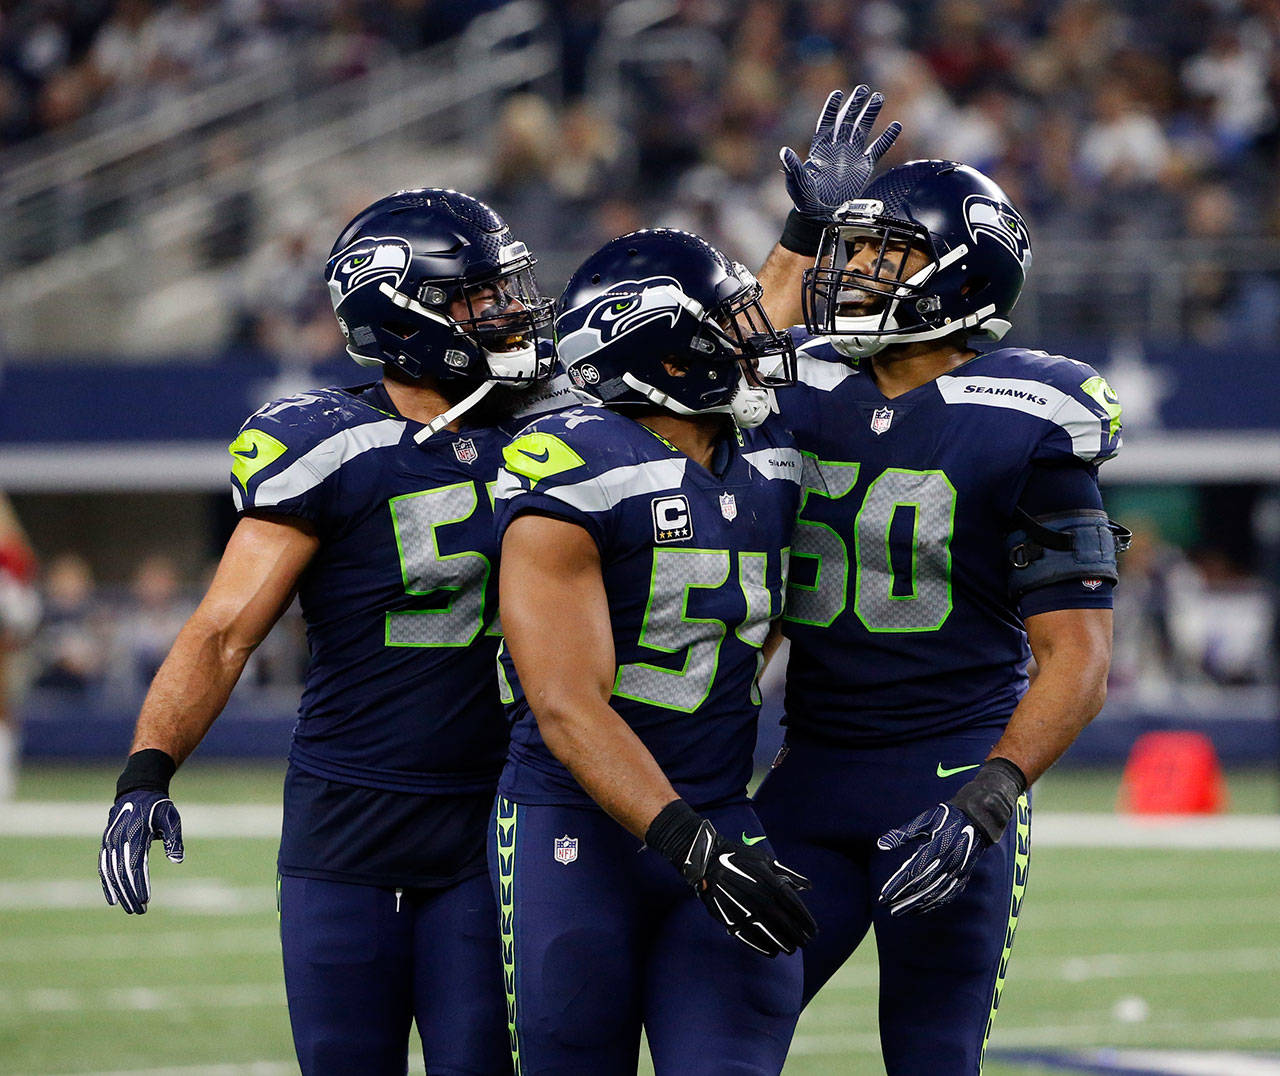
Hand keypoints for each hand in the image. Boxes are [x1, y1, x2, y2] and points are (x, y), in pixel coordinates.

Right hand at [99, 791, 183, 913]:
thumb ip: (174, 839)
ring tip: (129, 909)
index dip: (139, 883)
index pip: (135, 864)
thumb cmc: (158, 807)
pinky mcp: (106, 844)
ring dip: (119, 893)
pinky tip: (112, 899)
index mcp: (135, 834)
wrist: (137, 791)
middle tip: (139, 911)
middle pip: (121, 873)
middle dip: (130, 894)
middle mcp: (118, 840)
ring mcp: (109, 842)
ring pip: (110, 873)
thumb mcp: (171, 818)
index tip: (145, 900)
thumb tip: (178, 860)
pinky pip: (104, 867)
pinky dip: (107, 884)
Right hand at [647, 800, 815, 956]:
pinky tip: (771, 951)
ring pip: (770, 934)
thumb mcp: (766, 860)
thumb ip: (788, 874)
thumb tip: (808, 886)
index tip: (813, 931)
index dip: (806, 921)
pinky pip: (750, 938)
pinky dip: (763, 947)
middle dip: (798, 935)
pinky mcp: (730, 918)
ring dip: (783, 944)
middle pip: (785, 923)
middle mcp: (760, 898)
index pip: (795, 907)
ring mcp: (745, 910)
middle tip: (805, 942)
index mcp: (770, 882)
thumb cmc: (739, 857)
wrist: (707, 860)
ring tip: (791, 949)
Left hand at [780, 85, 902, 219]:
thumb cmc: (804, 198)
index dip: (832, 108)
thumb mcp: (796, 182)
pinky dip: (886, 139)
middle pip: (847, 120)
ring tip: (879, 97)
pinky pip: (877, 150)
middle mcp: (837, 147)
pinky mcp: (864, 167)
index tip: (837, 94)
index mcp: (821, 147)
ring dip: (870, 113)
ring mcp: (852, 155)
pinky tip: (896, 126)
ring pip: (863, 129)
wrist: (820, 213)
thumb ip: (792, 166)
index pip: (827, 122)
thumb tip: (783, 151)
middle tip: (864, 88)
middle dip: (854, 104)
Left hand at [876, 758, 1024, 916]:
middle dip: (905, 898)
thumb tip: (880, 845)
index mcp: (938, 846)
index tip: (884, 895)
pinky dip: (935, 903)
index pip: (914, 870)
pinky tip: (922, 908)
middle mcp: (949, 862)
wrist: (979, 819)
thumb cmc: (947, 817)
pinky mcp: (964, 876)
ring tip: (900, 911)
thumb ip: (903, 833)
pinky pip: (949, 894)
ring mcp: (958, 871)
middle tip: (887, 907)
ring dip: (917, 904)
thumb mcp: (925, 820)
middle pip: (924, 885)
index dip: (899, 884)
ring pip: (936, 893)